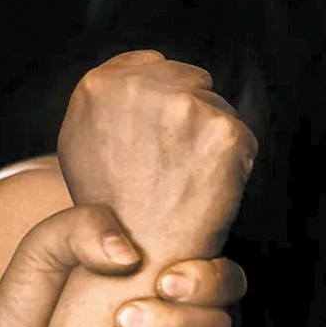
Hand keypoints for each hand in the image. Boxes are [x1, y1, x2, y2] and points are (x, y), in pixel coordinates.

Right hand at [57, 49, 257, 258]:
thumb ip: (110, 102)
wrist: (136, 261)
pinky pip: (243, 137)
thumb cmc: (111, 211)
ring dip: (211, 140)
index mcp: (99, 85)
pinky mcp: (224, 133)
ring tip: (186, 181)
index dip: (164, 100)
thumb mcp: (82, 143)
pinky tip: (208, 190)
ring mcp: (186, 108)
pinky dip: (235, 164)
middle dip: (191, 116)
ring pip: (220, 109)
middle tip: (176, 167)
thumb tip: (151, 68)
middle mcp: (142, 88)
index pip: (153, 64)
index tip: (163, 136)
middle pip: (192, 81)